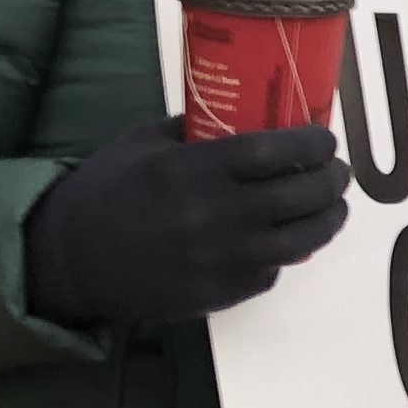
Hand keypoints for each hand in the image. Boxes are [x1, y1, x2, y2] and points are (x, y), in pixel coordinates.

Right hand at [22, 117, 350, 327]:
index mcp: (192, 170)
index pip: (275, 151)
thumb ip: (196, 127)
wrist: (70, 259)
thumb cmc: (106, 191)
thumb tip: (253, 113)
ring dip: (328, 220)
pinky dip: (287, 253)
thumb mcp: (144, 142)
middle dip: (331, 180)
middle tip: (338, 171)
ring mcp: (219, 260)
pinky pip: (272, 271)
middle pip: (300, 195)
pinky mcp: (219, 294)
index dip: (312, 143)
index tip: (326, 138)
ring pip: (301, 241)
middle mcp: (212, 216)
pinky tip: (288, 237)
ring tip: (334, 207)